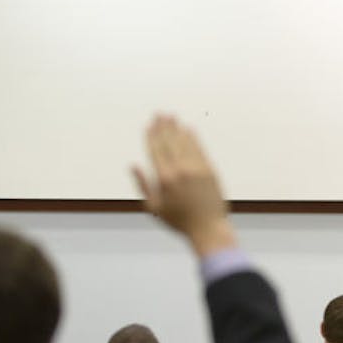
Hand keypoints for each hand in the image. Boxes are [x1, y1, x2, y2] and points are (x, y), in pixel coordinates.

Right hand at [133, 115, 236, 256]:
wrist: (208, 229)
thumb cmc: (179, 221)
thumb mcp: (154, 208)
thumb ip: (143, 185)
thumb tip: (133, 165)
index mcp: (164, 179)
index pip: (156, 150)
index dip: (151, 136)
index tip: (149, 125)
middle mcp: (180, 170)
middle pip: (170, 142)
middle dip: (163, 126)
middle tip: (160, 113)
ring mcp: (197, 169)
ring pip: (185, 142)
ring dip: (177, 128)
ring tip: (172, 117)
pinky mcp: (210, 170)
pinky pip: (199, 149)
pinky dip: (193, 138)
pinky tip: (188, 129)